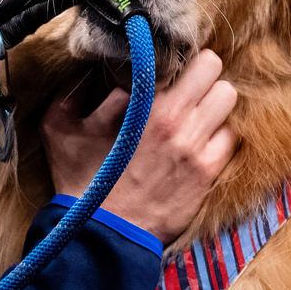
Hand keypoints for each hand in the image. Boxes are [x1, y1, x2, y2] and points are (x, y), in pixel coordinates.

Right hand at [41, 50, 236, 243]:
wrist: (103, 231)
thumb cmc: (80, 179)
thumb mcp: (58, 128)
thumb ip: (71, 93)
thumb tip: (90, 71)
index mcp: (144, 105)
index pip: (177, 58)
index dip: (171, 60)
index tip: (163, 67)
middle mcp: (177, 120)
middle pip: (214, 68)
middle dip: (200, 73)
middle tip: (186, 85)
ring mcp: (198, 147)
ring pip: (228, 98)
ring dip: (212, 103)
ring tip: (195, 113)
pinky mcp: (209, 172)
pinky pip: (231, 137)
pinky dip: (218, 134)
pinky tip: (199, 142)